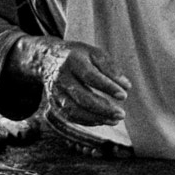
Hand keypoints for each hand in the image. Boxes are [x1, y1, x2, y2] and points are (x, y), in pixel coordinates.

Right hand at [14, 35, 130, 125]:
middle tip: (121, 114)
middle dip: (103, 108)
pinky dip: (87, 121)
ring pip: (75, 111)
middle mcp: (61, 78)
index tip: (124, 96)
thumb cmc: (78, 56)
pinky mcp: (54, 104)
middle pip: (82, 97)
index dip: (107, 87)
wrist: (47, 59)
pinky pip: (71, 116)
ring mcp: (55, 92)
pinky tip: (102, 120)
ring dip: (96, 118)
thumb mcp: (94, 53)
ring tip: (115, 120)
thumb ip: (111, 68)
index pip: (90, 76)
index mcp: (72, 61)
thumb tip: (126, 86)